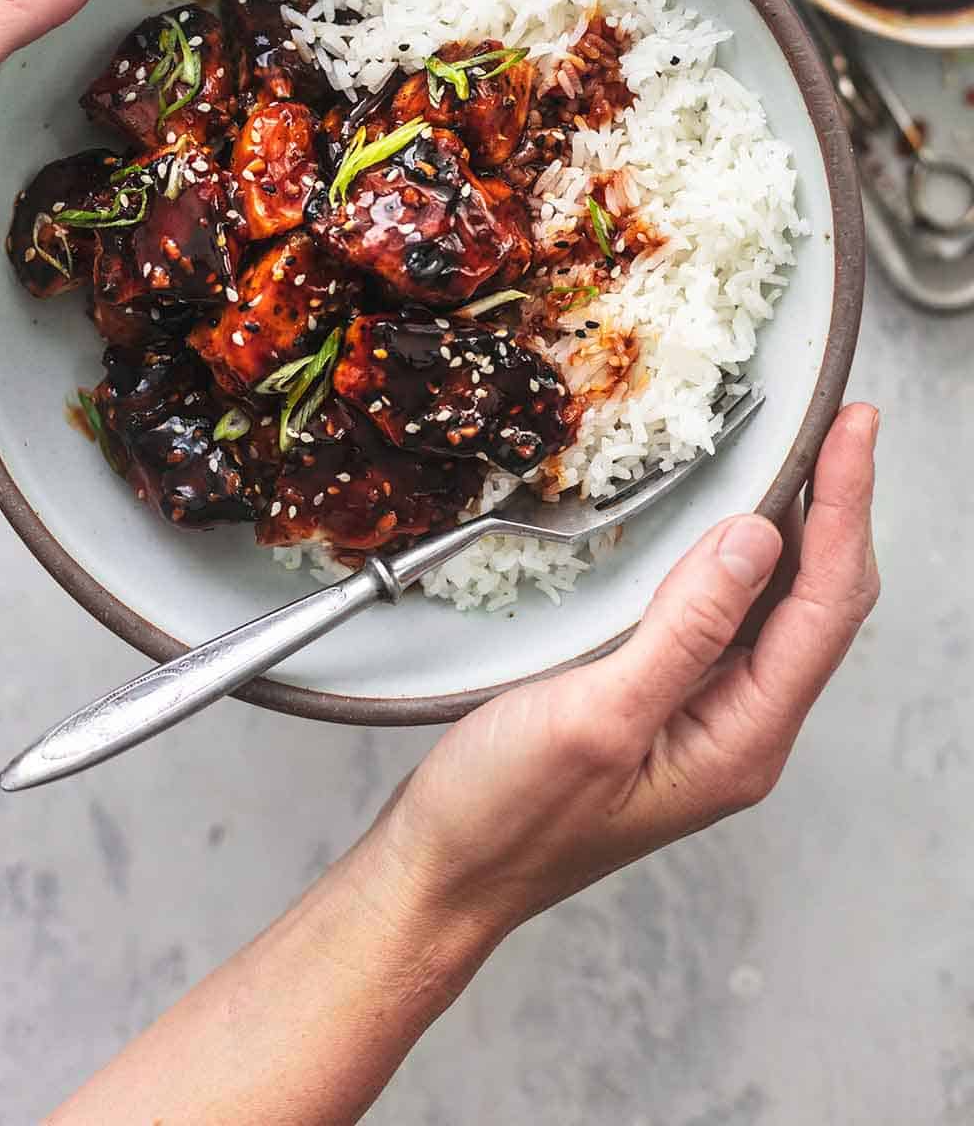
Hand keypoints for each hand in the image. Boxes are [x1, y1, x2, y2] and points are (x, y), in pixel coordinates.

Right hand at [375, 403, 878, 935]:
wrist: (443, 872)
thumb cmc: (507, 816)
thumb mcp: (597, 717)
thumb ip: (684, 631)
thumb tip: (755, 541)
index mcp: (740, 739)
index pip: (826, 606)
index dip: (848, 508)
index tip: (852, 430)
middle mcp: (737, 727)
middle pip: (819, 604)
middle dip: (839, 508)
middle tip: (841, 423)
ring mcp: (700, 715)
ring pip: (775, 608)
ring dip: (796, 527)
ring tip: (803, 453)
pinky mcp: (659, 700)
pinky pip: (722, 616)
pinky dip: (735, 556)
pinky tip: (722, 522)